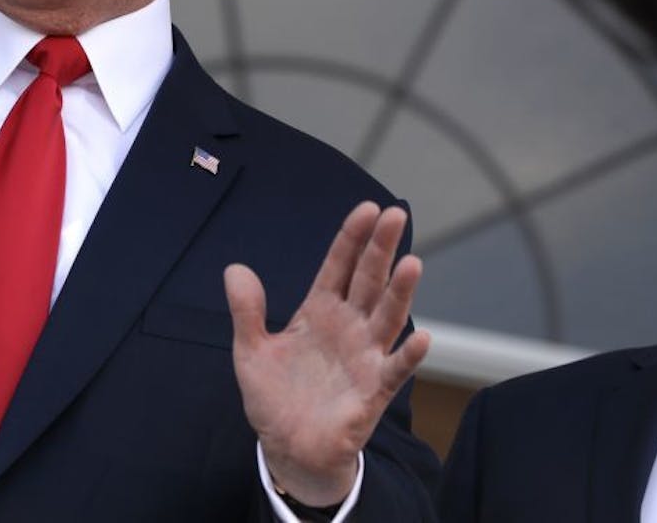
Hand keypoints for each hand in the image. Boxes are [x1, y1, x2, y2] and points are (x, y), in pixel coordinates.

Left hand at [223, 201, 429, 507]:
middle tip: (396, 214)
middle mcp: (347, 327)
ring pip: (386, 317)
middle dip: (381, 248)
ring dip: (400, 292)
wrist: (287, 448)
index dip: (351, 238)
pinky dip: (408, 355)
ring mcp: (363, 356)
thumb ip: (246, 311)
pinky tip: (422, 337)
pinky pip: (394, 370)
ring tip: (412, 262)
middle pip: (367, 280)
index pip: (338, 266)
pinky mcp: (372, 391)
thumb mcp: (250, 350)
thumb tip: (234, 268)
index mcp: (318, 311)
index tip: (366, 208)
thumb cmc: (274, 397)